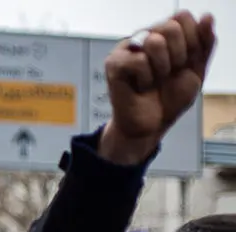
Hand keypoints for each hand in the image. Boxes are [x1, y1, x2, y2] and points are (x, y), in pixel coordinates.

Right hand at [99, 12, 215, 164]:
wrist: (153, 125)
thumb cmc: (169, 99)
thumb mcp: (196, 70)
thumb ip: (205, 43)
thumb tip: (207, 17)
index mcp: (164, 35)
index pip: (183, 18)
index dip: (192, 42)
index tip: (185, 64)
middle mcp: (145, 37)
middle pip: (170, 27)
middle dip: (178, 56)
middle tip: (169, 73)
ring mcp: (128, 49)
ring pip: (153, 41)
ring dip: (161, 67)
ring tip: (155, 79)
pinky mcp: (114, 63)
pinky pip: (138, 61)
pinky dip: (145, 79)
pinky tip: (140, 86)